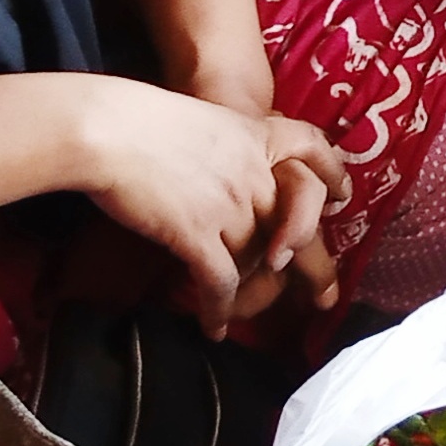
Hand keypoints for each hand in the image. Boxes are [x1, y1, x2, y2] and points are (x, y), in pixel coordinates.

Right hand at [71, 80, 351, 334]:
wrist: (106, 128)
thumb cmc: (135, 117)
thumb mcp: (197, 119)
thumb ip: (220, 147)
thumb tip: (213, 170)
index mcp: (255, 135)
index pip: (311, 148)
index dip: (331, 174)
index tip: (339, 198)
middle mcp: (255, 173)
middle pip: (298, 224)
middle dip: (313, 266)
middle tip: (323, 298)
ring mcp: (232, 206)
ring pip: (259, 261)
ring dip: (252, 295)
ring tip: (245, 314)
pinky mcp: (200, 234)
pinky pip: (221, 283)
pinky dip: (219, 310)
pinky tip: (214, 327)